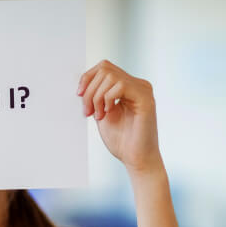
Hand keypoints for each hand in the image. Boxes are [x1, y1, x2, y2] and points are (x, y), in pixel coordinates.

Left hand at [77, 60, 162, 175]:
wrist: (136, 159)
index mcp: (129, 86)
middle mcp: (138, 84)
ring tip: (99, 115)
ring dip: (97, 97)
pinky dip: (108, 98)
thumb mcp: (101, 113)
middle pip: (105, 69)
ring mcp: (143, 90)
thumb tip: (83, 82)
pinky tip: (108, 113)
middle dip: (90, 90)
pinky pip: (120, 86)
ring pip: (111, 76)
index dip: (87, 78)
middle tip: (88, 112)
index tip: (79, 96)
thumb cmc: (121, 140)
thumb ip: (96, 96)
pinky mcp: (146, 99)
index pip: (104, 67)